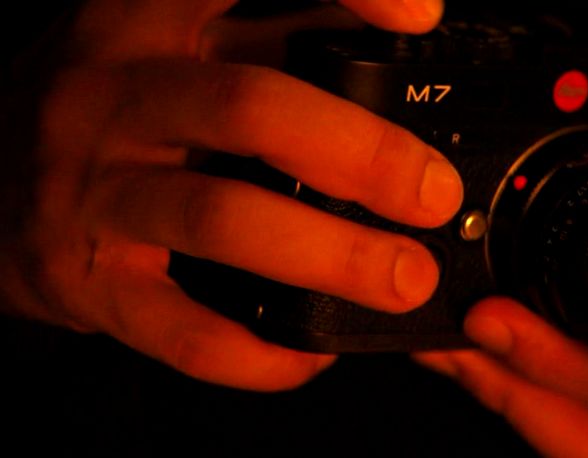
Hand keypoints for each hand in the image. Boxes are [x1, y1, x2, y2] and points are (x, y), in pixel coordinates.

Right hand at [0, 0, 459, 390]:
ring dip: (332, 256)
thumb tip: (397, 33)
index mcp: (148, 19)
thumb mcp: (176, 43)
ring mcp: (93, 190)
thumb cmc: (110, 107)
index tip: (422, 16)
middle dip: (362, 154)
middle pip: (252, 107)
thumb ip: (273, 33)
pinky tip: (312, 351)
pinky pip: (182, 329)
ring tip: (402, 277)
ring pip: (223, 218)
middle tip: (432, 194)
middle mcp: (115, 95)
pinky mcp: (86, 281)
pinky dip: (261, 351)